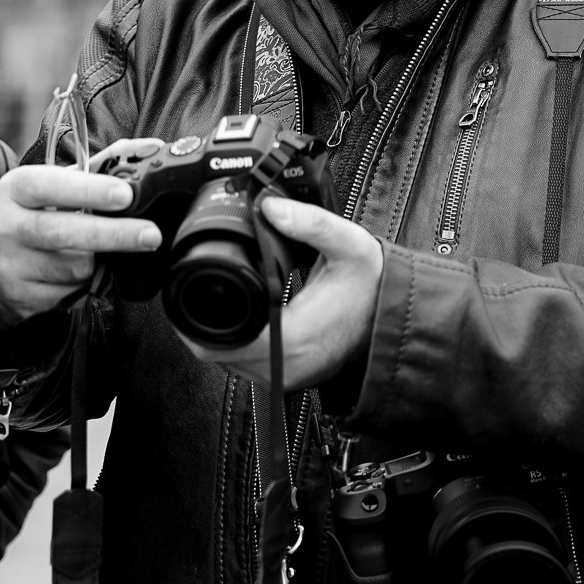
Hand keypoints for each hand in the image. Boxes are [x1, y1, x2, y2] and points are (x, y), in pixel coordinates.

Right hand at [0, 139, 165, 324]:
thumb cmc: (36, 215)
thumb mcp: (57, 185)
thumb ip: (103, 164)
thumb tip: (151, 148)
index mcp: (15, 189)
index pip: (48, 186)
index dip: (88, 190)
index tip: (125, 194)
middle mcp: (7, 227)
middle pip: (64, 232)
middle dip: (113, 234)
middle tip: (150, 234)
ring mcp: (11, 266)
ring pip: (75, 268)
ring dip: (101, 262)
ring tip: (105, 252)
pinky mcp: (22, 299)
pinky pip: (72, 295)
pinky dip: (89, 286)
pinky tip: (85, 275)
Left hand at [180, 196, 381, 389]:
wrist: (399, 318)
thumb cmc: (376, 287)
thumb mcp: (349, 245)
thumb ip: (310, 222)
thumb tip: (271, 207)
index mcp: (294, 338)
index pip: (219, 341)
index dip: (191, 318)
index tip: (184, 288)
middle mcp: (287, 366)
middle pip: (215, 353)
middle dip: (194, 322)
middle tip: (187, 286)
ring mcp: (288, 376)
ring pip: (228, 362)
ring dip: (213, 334)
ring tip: (209, 298)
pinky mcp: (290, 376)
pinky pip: (246, 365)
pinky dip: (233, 343)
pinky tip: (235, 319)